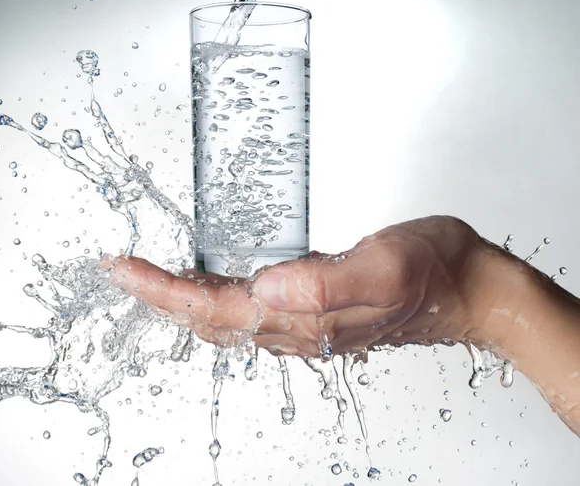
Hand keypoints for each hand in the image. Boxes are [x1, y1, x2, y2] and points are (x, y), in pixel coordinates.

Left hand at [105, 215, 491, 356]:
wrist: (469, 290)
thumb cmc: (433, 274)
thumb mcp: (383, 267)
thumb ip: (324, 282)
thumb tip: (266, 287)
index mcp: (306, 317)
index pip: (215, 311)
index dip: (165, 291)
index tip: (127, 269)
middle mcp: (299, 327)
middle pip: (210, 320)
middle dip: (161, 296)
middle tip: (125, 270)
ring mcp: (307, 322)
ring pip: (227, 318)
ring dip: (185, 298)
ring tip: (153, 278)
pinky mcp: (318, 309)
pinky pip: (251, 311)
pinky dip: (218, 297)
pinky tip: (211, 283)